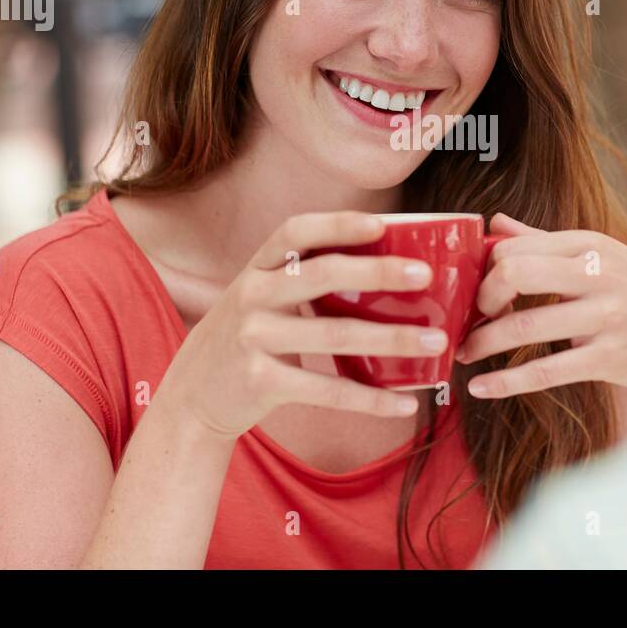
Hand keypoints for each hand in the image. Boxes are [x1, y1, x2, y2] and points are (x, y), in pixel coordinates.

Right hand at [157, 211, 446, 441]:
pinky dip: (371, 399)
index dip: (338, 224)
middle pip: (323, 275)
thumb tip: (386, 269)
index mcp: (255, 269)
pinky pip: (327, 390)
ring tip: (436, 342)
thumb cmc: (247, 340)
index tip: (382, 223)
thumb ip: (303, 282)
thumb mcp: (260, 300)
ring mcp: (253, 339)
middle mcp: (251, 296)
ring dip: (392, 339)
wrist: (191, 398)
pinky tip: (405, 404)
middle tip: (425, 276)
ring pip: (335, 336)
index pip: (295, 232)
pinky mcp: (260, 382)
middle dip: (378, 272)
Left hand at [456, 213, 626, 399]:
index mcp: (591, 244)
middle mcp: (598, 274)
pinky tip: (480, 388)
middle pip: (514, 273)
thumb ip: (544, 241)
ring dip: (482, 343)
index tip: (476, 291)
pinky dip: (505, 382)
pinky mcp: (609, 359)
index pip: (516, 246)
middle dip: (481, 298)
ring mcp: (605, 317)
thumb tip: (495, 221)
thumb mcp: (602, 256)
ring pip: (523, 326)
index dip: (485, 270)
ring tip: (465, 354)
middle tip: (472, 318)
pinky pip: (545, 371)